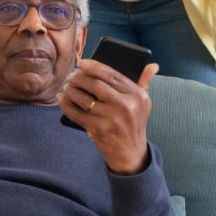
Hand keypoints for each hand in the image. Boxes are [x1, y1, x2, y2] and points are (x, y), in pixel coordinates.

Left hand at [57, 58, 158, 174]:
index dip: (94, 66)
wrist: (131, 152)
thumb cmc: (134, 121)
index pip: (112, 75)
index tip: (82, 62)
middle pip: (95, 85)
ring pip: (84, 99)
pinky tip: (62, 98)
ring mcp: (111, 120)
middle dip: (79, 77)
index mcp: (137, 95)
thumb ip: (144, 81)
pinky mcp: (99, 131)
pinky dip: (66, 105)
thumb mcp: (143, 102)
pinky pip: (77, 114)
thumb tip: (152, 65)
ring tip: (67, 86)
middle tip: (71, 75)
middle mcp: (125, 106)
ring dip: (71, 89)